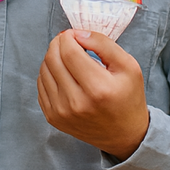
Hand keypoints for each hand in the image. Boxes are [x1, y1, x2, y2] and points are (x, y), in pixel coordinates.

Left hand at [37, 29, 149, 159]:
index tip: (75, 34)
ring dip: (53, 57)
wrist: (124, 135)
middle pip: (53, 59)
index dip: (68, 37)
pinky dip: (49, 73)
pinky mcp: (53, 118)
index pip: (69, 52)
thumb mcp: (128, 66)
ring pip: (43, 70)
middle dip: (58, 43)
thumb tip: (78, 34)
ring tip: (68, 58)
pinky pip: (40, 85)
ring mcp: (61, 112)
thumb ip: (104, 44)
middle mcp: (76, 103)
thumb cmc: (128, 98)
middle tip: (69, 41)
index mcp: (98, 89)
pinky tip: (63, 73)